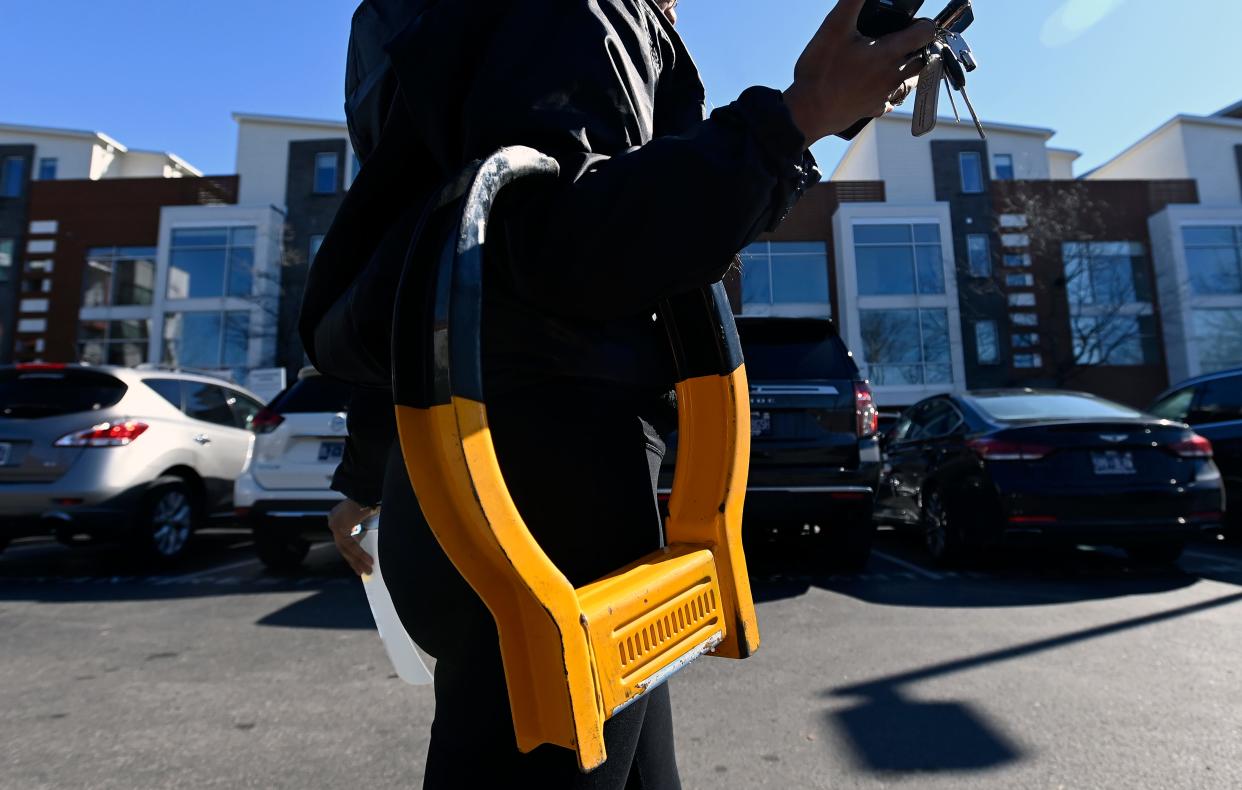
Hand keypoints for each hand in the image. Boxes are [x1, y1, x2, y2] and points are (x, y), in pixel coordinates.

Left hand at [328, 498, 376, 575]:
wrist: (365, 490)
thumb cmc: (369, 498)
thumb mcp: (365, 513)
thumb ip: (363, 523)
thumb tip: (369, 537)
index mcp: (339, 516)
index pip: (345, 539)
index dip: (353, 552)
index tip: (359, 562)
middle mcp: (334, 520)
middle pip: (343, 546)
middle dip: (354, 560)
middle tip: (362, 572)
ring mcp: (335, 523)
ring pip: (346, 548)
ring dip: (357, 560)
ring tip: (367, 570)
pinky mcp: (339, 527)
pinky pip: (350, 545)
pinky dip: (359, 553)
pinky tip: (368, 560)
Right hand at [783, 0, 936, 143]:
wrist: (808, 112)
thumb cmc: (821, 72)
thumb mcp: (834, 28)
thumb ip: (852, 2)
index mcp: (888, 52)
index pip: (926, 33)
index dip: (922, 23)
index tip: (908, 23)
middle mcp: (893, 75)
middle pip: (924, 58)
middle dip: (917, 47)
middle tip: (898, 39)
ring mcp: (885, 94)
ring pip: (911, 81)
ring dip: (908, 68)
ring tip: (891, 60)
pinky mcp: (874, 109)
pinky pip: (891, 100)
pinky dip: (889, 91)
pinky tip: (875, 85)